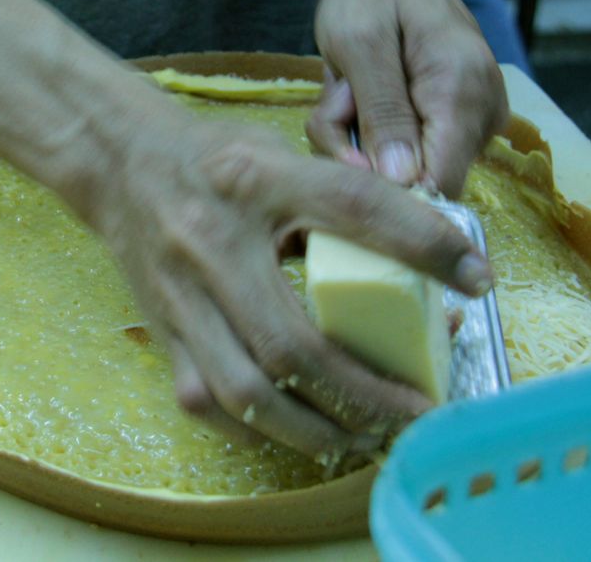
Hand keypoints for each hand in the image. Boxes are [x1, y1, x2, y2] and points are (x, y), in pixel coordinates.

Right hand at [88, 110, 493, 461]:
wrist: (116, 161)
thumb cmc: (211, 158)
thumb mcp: (277, 154)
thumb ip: (337, 200)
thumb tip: (419, 257)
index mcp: (255, 179)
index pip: (351, 207)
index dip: (421, 243)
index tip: (474, 277)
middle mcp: (213, 241)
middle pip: (294, 340)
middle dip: (366, 391)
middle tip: (418, 409)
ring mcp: (181, 295)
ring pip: (248, 390)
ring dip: (316, 428)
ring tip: (365, 435)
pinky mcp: (163, 329)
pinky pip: (209, 402)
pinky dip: (260, 430)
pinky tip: (299, 430)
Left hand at [309, 0, 507, 195]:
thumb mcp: (360, 42)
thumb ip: (381, 112)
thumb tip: (402, 181)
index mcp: (462, 93)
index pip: (439, 183)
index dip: (385, 186)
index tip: (343, 147)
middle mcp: (482, 116)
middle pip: (416, 181)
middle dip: (360, 153)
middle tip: (338, 99)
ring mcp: (472, 123)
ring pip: (404, 170)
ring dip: (358, 139)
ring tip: (348, 89)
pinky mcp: (455, 126)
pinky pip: (405, 153)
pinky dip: (368, 132)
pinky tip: (360, 95)